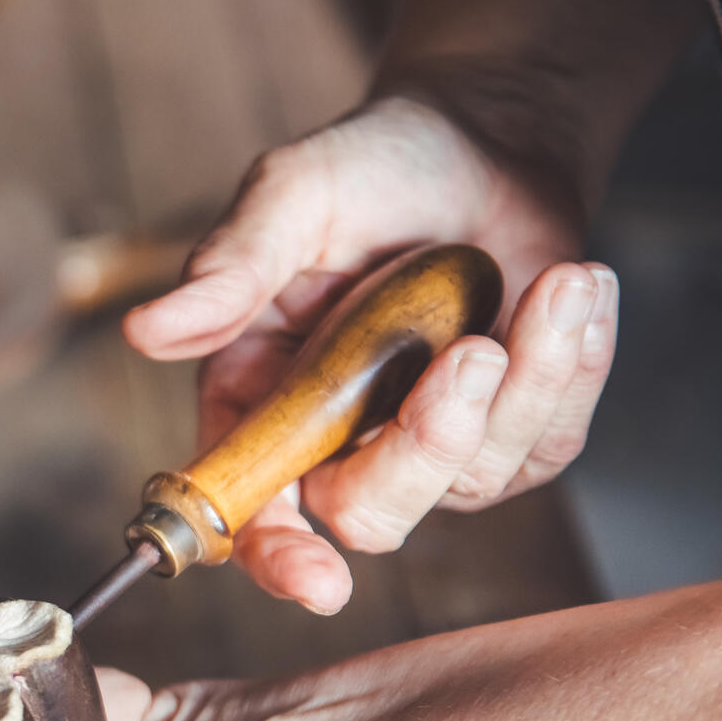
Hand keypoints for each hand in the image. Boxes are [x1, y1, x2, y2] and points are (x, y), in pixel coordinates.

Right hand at [123, 96, 619, 613]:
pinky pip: (548, 444)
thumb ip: (229, 269)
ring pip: (471, 481)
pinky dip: (575, 369)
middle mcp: (334, 441)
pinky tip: (574, 293)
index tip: (317, 581)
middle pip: (371, 515)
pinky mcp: (511, 432)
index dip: (277, 555)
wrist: (485, 139)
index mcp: (257, 400)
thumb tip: (146, 331)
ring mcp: (426, 444)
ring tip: (557, 284)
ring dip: (527, 382)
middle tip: (474, 351)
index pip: (249, 511)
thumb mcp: (293, 198)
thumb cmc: (372, 166)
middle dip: (429, 446)